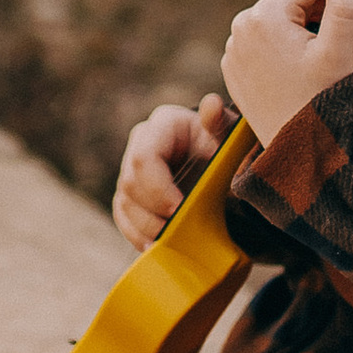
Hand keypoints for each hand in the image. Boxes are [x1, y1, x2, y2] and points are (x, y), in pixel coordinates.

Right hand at [112, 94, 230, 251]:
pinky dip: (137, 236)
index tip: (179, 208)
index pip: (144, 157)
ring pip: (124, 202)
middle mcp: (141, 144)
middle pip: (130, 182)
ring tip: (168, 242)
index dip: (158, 187)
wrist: (224, 163)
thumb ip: (221, 123)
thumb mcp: (228, 136)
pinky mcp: (131, 194)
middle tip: (177, 230)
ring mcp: (133, 170)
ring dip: (145, 226)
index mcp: (163, 126)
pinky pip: (124, 217)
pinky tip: (156, 248)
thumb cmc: (227, 147)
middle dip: (152, 211)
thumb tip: (213, 104)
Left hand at [221, 0, 352, 147]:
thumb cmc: (322, 103)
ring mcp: (236, 52)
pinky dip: (294, 46)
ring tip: (345, 47)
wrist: (300, 156)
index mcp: (263, 17)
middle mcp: (241, 29)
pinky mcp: (238, 71)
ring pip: (283, 22)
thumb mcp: (340, 49)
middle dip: (330, 9)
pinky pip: (269, 44)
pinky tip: (317, 63)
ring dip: (314, 27)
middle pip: (294, 0)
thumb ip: (345, 4)